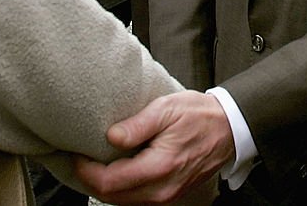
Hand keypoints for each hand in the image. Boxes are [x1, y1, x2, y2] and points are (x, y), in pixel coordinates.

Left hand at [74, 90, 234, 204]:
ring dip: (105, 185)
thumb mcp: (167, 108)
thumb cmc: (199, 115)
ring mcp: (167, 196)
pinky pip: (136, 199)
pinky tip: (117, 171)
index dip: (86, 170)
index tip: (77, 153)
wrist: (229, 128)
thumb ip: (137, 125)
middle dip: (91, 179)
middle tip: (80, 157)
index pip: (109, 181)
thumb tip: (110, 137)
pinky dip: (121, 188)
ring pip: (123, 201)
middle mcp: (162, 189)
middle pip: (111, 197)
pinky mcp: (170, 195)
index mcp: (159, 166)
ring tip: (94, 163)